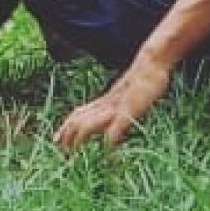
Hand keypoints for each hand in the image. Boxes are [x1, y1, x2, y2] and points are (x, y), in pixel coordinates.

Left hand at [53, 56, 172, 150]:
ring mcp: (117, 106)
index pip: (79, 114)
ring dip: (79, 137)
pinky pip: (117, 126)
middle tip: (57, 147)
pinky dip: (111, 139)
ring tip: (71, 149)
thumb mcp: (129, 94)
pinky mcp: (129, 109)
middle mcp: (107, 103)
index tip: (57, 139)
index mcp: (106, 100)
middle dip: (67, 133)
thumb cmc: (145, 78)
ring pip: (91, 122)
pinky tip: (108, 149)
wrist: (152, 61)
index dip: (67, 126)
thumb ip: (119, 104)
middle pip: (80, 118)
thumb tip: (115, 119)